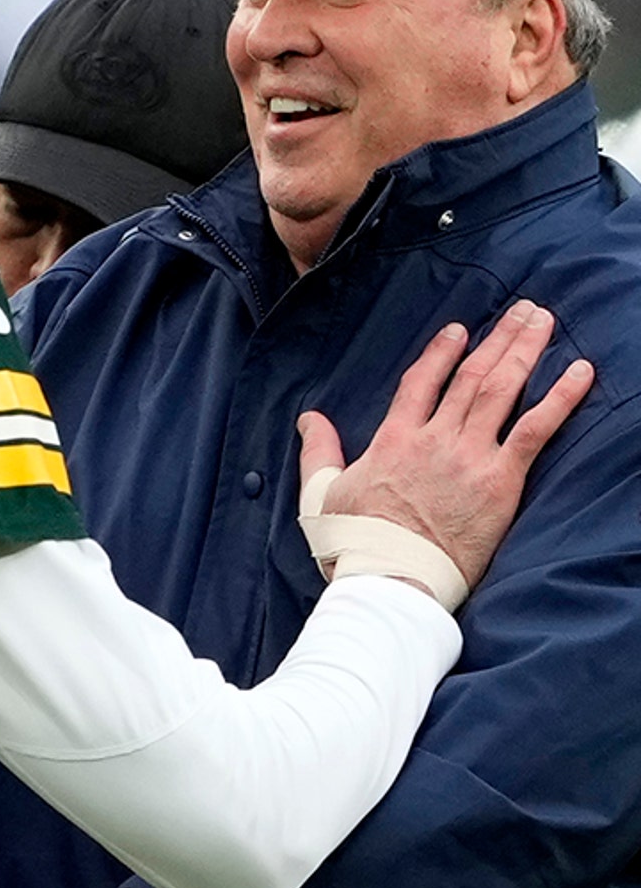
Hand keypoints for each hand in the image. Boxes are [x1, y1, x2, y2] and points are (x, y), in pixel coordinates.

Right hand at [298, 299, 593, 590]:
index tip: (460, 330)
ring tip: (543, 321)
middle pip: (471, 376)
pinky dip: (560, 398)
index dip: (441, 352)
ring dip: (525, 351)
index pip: (421, 381)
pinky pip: (537, 431)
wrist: (391, 578)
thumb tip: (308, 418)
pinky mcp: (501, 482)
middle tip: (523, 308)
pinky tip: (580, 372)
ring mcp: (470, 457)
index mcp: (394, 438)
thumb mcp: (321, 491)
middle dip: (499, 338)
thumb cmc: (354, 541)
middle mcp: (435, 438)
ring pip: (502, 390)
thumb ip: (318, 449)